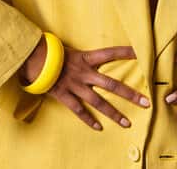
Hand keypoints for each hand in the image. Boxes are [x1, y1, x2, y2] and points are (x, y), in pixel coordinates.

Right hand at [19, 40, 150, 130]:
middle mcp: (84, 73)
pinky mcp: (64, 96)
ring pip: (99, 102)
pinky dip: (88, 120)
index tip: (143, 53)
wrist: (30, 59)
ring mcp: (75, 86)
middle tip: (146, 102)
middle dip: (130, 94)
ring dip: (114, 113)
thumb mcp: (68, 48)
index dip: (126, 53)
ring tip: (128, 123)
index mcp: (86, 58)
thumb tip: (90, 53)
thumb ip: (81, 54)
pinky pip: (79, 110)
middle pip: (111, 85)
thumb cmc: (49, 52)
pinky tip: (98, 128)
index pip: (110, 53)